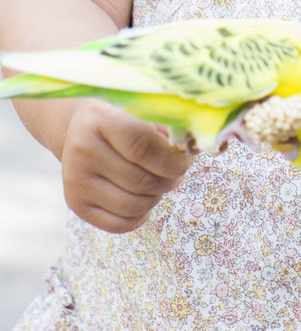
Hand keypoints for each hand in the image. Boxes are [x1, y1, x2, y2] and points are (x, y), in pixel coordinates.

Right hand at [61, 98, 193, 233]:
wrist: (80, 126)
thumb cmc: (123, 113)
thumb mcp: (141, 105)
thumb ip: (167, 123)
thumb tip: (195, 147)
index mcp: (100, 118)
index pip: (142, 146)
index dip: (172, 158)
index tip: (187, 158)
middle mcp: (83, 150)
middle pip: (141, 180)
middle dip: (170, 179)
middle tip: (179, 170)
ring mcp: (76, 180)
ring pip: (133, 205)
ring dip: (157, 196)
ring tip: (162, 180)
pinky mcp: (75, 203)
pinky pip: (119, 224)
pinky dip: (141, 216)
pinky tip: (147, 198)